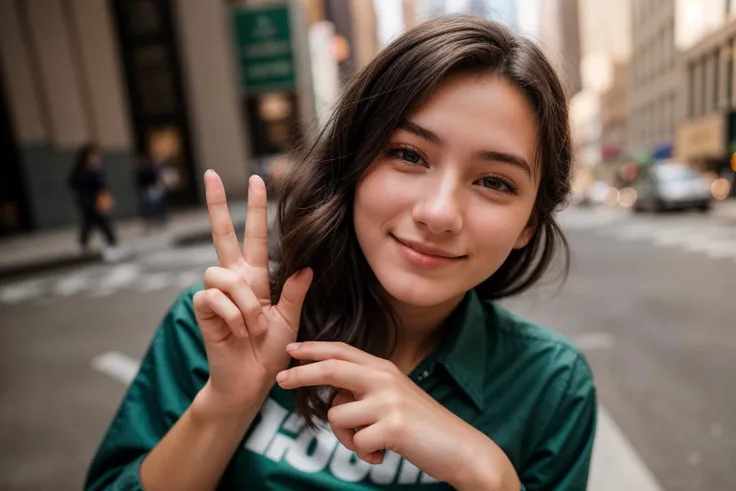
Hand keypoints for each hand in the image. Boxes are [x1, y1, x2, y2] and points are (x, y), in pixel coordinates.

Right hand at [192, 172, 311, 416]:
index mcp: (256, 279)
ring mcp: (216, 294)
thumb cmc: (269, 352)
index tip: (259, 180)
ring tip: (253, 326)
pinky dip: (232, 315)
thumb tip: (307, 266)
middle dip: (217, 205)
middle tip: (211, 175)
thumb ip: (295, 294)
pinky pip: (214, 297)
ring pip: (223, 274)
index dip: (256, 209)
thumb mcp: (289, 321)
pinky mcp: (203, 309)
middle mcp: (234, 280)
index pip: (256, 237)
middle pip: (222, 235)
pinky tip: (238, 331)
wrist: (249, 382)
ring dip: (243, 302)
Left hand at [275, 342, 518, 488]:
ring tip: (372, 444)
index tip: (291, 348)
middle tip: (280, 379)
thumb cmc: (422, 426)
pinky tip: (385, 454)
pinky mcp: (392, 426)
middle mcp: (384, 378)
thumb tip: (334, 396)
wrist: (460, 447)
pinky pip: (356, 443)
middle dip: (301, 373)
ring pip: (337, 416)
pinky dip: (365, 454)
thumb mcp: (394, 397)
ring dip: (346, 437)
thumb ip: (365, 390)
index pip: (342, 351)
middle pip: (331, 369)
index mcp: (384, 368)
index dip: (314, 349)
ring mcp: (388, 401)